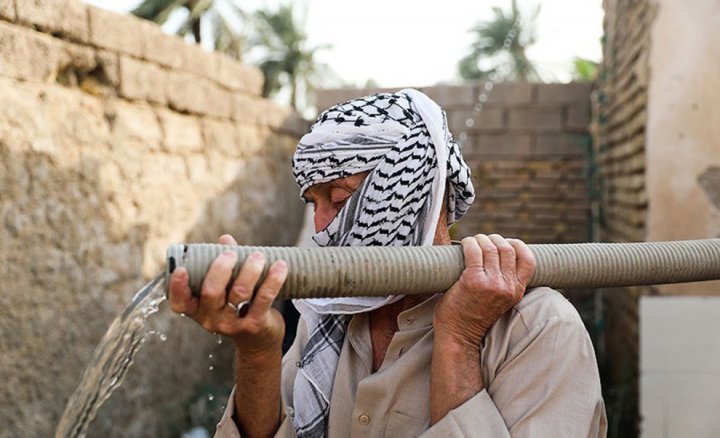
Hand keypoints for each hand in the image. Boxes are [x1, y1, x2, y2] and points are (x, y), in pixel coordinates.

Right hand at [168, 234, 286, 355]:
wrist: (258, 340)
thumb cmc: (237, 306)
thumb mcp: (225, 289)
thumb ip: (224, 264)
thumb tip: (225, 239)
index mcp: (198, 309)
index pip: (180, 302)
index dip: (177, 287)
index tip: (181, 269)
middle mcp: (211, 319)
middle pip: (211, 292)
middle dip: (221, 268)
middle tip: (231, 254)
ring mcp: (233, 324)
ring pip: (239, 292)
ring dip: (250, 270)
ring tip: (259, 256)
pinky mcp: (255, 324)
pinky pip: (264, 298)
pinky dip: (273, 279)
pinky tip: (280, 266)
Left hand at [433, 234, 535, 347]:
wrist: (458, 336)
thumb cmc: (473, 316)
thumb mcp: (499, 302)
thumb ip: (504, 284)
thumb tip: (499, 258)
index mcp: (516, 292)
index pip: (529, 260)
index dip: (518, 245)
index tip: (505, 242)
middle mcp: (507, 287)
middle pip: (508, 249)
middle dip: (495, 239)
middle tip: (484, 240)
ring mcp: (491, 284)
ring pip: (491, 247)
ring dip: (481, 239)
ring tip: (473, 241)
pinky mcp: (473, 280)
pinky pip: (474, 251)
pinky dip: (469, 243)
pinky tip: (465, 244)